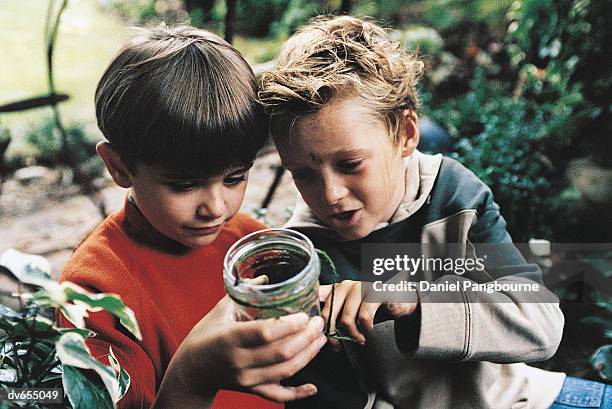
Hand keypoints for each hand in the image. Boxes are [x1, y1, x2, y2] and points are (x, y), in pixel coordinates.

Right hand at [153, 296, 326, 407]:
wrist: (191, 371)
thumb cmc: (205, 336)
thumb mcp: (219, 311)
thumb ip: (242, 292)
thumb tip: (266, 278)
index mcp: (230, 338)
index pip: (264, 333)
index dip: (288, 325)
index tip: (304, 315)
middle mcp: (240, 361)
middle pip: (281, 352)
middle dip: (306, 337)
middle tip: (318, 323)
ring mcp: (246, 379)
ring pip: (285, 371)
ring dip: (308, 355)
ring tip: (320, 339)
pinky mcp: (251, 390)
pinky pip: (277, 395)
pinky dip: (297, 394)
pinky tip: (312, 387)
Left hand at [319, 280, 417, 350]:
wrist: (399, 301)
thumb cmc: (372, 308)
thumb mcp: (350, 310)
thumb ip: (335, 316)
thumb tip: (317, 333)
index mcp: (336, 289)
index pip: (316, 298)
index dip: (312, 317)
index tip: (315, 333)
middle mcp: (346, 285)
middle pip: (328, 314)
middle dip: (332, 335)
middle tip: (337, 345)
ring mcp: (361, 287)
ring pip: (346, 318)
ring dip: (352, 334)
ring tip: (358, 339)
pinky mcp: (376, 293)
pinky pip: (364, 316)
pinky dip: (366, 328)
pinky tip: (369, 329)